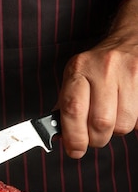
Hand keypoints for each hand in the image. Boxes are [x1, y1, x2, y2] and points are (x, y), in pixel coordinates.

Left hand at [58, 0, 137, 157]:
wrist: (128, 41)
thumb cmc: (96, 67)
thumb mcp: (74, 78)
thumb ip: (64, 107)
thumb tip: (61, 138)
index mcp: (79, 69)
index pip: (73, 110)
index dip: (74, 137)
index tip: (74, 150)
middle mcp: (104, 69)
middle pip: (100, 123)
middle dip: (95, 139)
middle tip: (93, 137)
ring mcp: (128, 73)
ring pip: (123, 124)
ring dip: (115, 131)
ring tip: (111, 119)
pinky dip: (133, 125)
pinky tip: (126, 113)